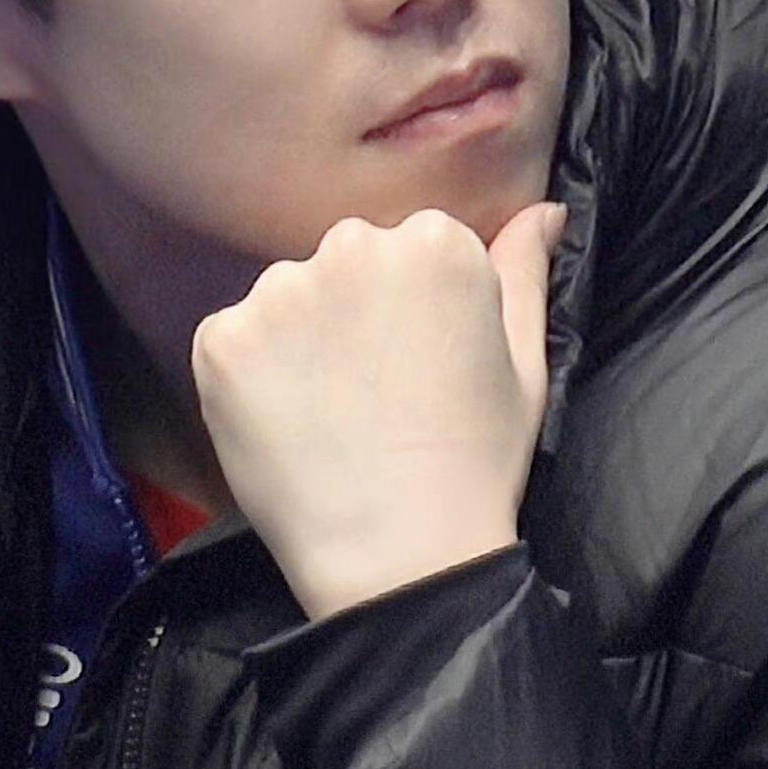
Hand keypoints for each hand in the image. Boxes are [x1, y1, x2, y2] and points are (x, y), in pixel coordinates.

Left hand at [191, 200, 565, 620]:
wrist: (400, 557)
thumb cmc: (476, 465)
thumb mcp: (525, 364)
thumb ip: (525, 273)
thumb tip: (545, 211)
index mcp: (435, 242)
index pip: (412, 248)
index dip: (417, 312)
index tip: (423, 367)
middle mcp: (352, 246)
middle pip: (346, 263)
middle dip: (356, 313)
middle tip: (377, 397)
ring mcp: (278, 292)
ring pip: (287, 300)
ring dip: (300, 341)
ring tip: (332, 418)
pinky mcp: (222, 340)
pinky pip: (234, 341)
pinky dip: (252, 378)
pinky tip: (289, 427)